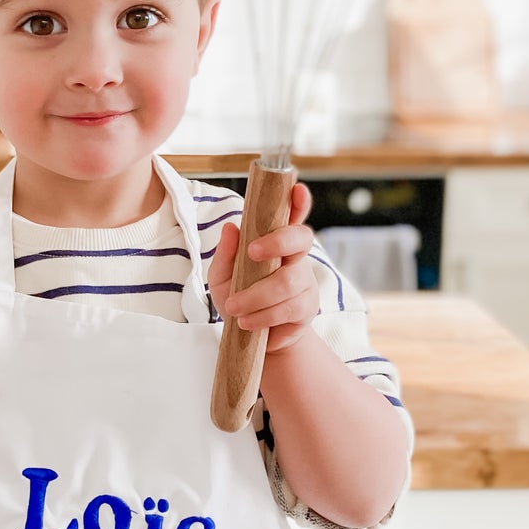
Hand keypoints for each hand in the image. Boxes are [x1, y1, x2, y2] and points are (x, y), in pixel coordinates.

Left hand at [207, 182, 319, 356]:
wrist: (253, 340)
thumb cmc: (238, 298)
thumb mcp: (221, 277)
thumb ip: (225, 254)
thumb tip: (230, 228)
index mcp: (275, 242)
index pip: (292, 215)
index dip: (297, 201)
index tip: (296, 188)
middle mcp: (295, 257)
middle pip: (301, 237)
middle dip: (278, 241)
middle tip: (251, 253)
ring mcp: (305, 282)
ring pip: (288, 280)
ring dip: (256, 295)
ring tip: (234, 307)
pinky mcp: (307, 308)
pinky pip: (287, 308)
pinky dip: (262, 316)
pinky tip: (247, 322)